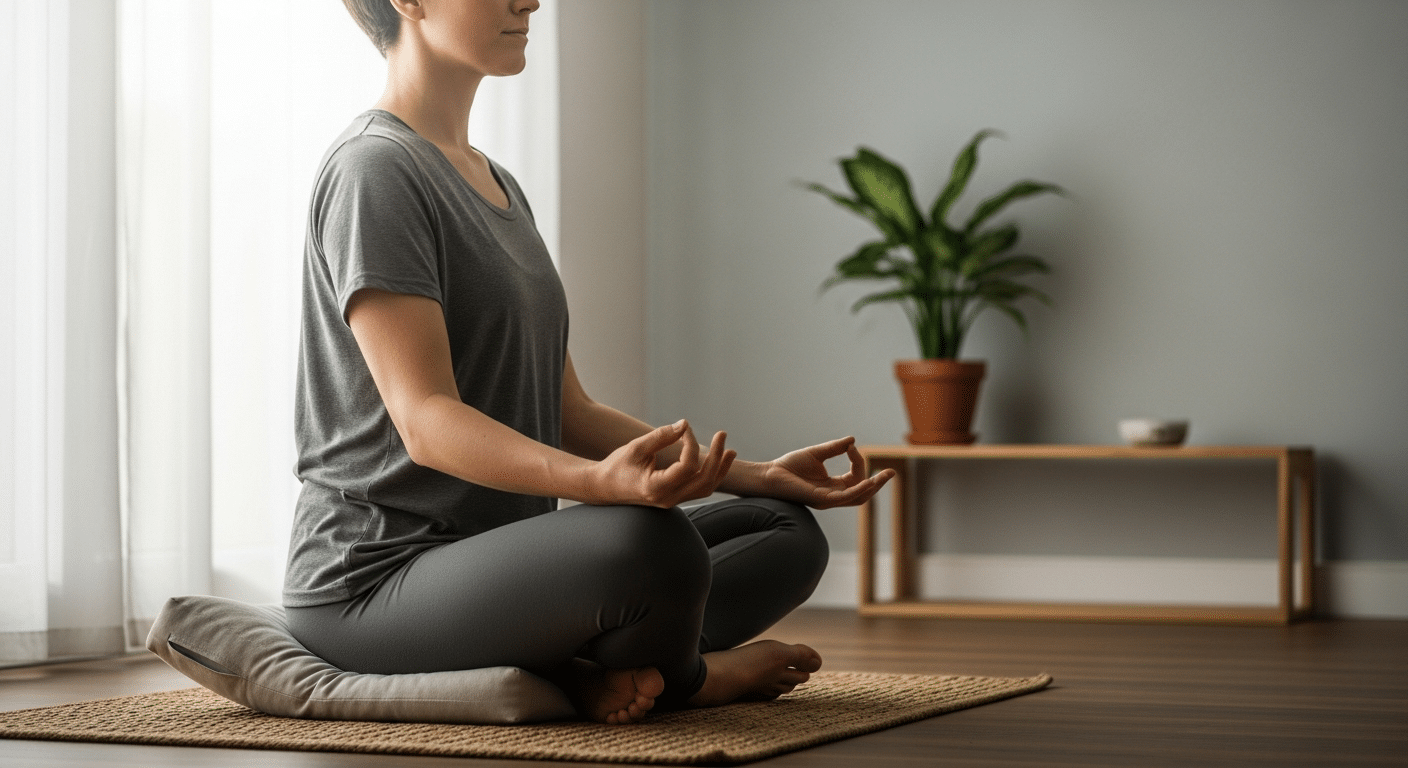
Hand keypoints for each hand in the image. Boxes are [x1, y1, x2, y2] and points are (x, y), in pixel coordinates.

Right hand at [587, 420, 736, 507]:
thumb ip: (661, 436)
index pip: (687, 467)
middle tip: (722, 434)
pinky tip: (717, 461)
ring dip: (719, 469)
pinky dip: (711, 475)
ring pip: (705, 489)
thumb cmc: (617, 465)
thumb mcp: (636, 447)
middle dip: (716, 457)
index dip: (691, 444)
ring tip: (730, 451)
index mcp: (656, 487)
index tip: (685, 428)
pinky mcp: (673, 498)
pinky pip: (698, 489)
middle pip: (703, 481)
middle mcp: (667, 498)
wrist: (603, 487)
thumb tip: (684, 424)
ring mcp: (672, 501)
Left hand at [758, 436, 894, 509]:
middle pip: (862, 493)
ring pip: (857, 498)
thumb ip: (834, 448)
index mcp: (832, 486)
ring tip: (884, 476)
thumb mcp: (816, 453)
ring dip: (872, 488)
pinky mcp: (821, 500)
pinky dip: (857, 490)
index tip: (851, 447)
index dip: (858, 461)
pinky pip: (844, 498)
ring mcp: (828, 500)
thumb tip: (852, 440)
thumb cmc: (789, 467)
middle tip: (891, 472)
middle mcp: (832, 495)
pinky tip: (867, 481)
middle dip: (878, 484)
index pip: (855, 477)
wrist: (770, 475)